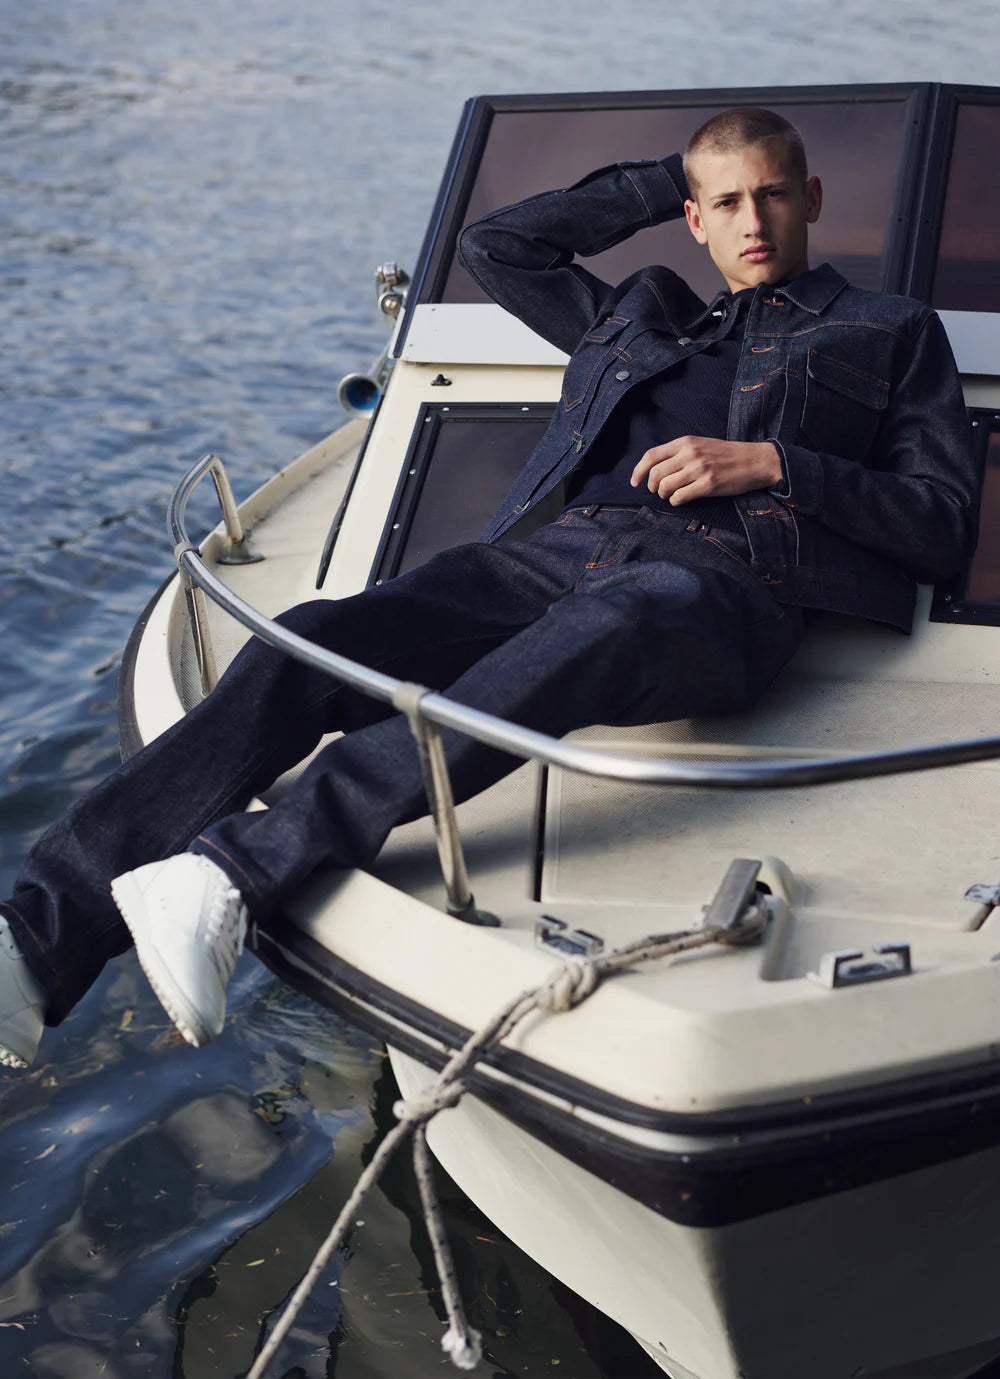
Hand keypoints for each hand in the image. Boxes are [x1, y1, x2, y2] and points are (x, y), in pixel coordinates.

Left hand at [630, 436, 782, 504]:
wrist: (754, 460)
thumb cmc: (726, 454)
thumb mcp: (701, 444)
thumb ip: (679, 452)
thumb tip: (655, 468)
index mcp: (686, 442)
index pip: (651, 456)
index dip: (638, 471)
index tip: (634, 482)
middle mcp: (690, 454)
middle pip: (655, 474)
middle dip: (652, 487)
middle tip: (659, 491)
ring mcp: (699, 469)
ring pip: (665, 487)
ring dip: (664, 495)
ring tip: (671, 495)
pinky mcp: (708, 485)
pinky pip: (680, 497)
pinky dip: (676, 502)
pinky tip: (681, 500)